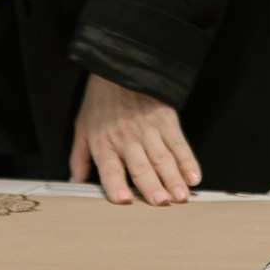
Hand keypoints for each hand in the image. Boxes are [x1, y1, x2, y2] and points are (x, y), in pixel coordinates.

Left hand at [69, 75, 201, 204]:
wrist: (120, 67)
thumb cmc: (100, 100)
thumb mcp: (81, 127)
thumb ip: (79, 158)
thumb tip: (75, 182)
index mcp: (104, 143)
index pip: (110, 168)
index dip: (116, 185)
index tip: (124, 200)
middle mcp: (127, 139)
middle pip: (141, 166)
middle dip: (152, 186)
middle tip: (162, 203)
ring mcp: (149, 130)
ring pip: (163, 158)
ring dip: (173, 178)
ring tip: (181, 196)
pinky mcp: (167, 120)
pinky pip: (179, 144)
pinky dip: (188, 161)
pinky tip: (193, 177)